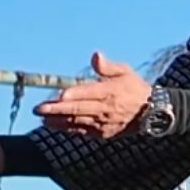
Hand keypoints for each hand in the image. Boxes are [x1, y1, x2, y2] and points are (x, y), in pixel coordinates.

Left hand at [33, 52, 151, 138]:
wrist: (151, 113)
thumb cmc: (134, 88)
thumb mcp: (125, 72)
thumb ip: (107, 66)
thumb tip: (95, 56)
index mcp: (109, 92)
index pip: (88, 93)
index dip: (74, 95)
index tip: (59, 95)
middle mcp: (105, 109)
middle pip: (77, 109)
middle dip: (56, 110)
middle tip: (38, 109)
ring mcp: (102, 123)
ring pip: (76, 122)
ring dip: (57, 120)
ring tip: (42, 118)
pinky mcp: (101, 133)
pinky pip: (81, 131)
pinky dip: (66, 128)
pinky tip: (53, 125)